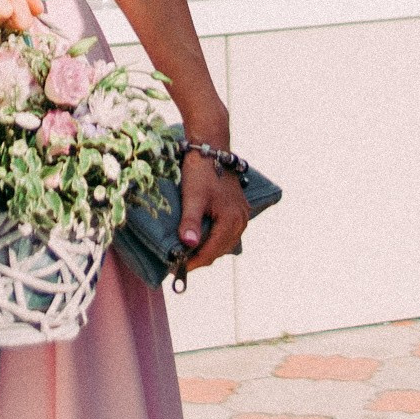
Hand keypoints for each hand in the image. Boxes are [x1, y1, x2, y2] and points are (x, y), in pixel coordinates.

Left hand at [171, 145, 252, 274]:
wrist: (210, 149)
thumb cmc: (200, 172)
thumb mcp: (192, 196)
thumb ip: (190, 221)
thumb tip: (188, 245)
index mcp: (232, 220)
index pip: (213, 250)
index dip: (196, 261)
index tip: (178, 269)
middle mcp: (241, 221)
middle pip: (221, 249)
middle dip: (202, 258)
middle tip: (180, 264)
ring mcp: (241, 215)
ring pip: (225, 241)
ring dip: (208, 249)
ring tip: (188, 254)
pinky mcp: (237, 209)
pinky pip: (227, 231)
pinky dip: (214, 238)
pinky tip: (201, 238)